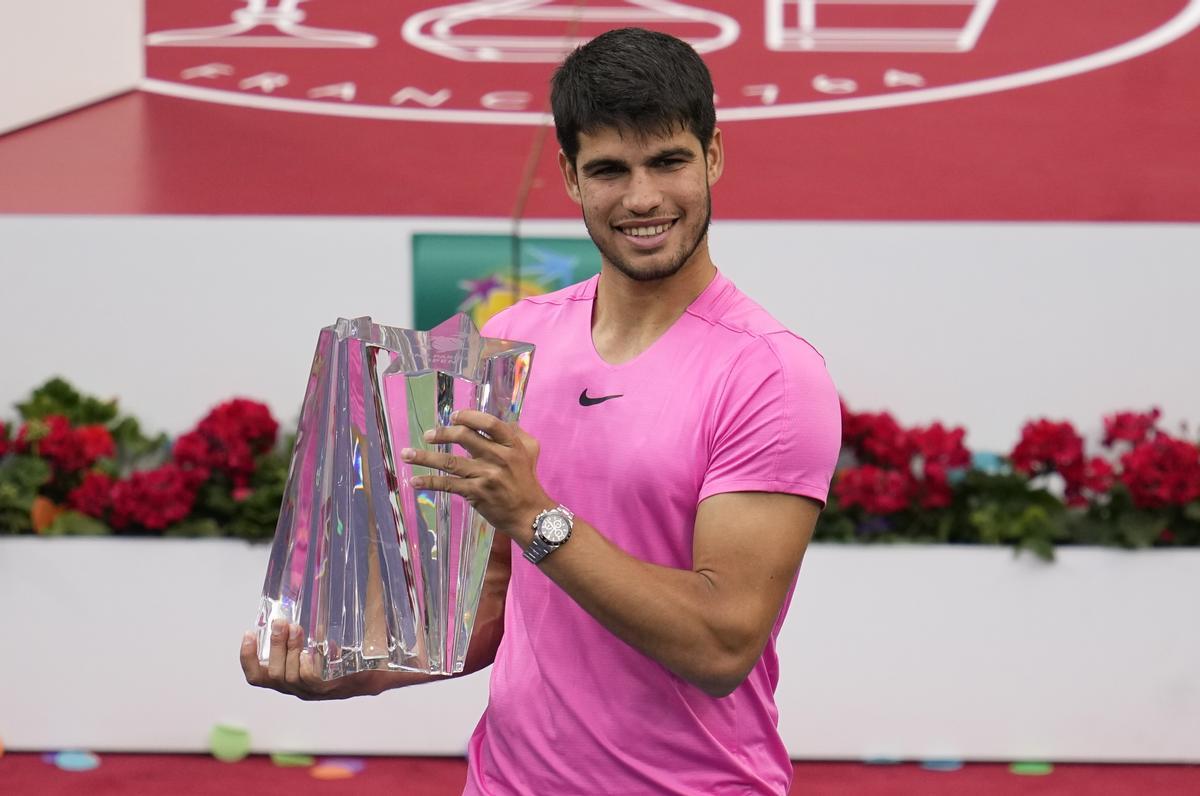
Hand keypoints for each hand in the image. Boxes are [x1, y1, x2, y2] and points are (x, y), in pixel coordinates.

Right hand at [240, 619, 372, 700]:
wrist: (384, 669)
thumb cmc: (351, 654)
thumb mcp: (324, 643)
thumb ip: (309, 630)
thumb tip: (296, 602)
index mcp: (292, 679)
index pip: (258, 676)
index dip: (248, 658)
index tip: (249, 634)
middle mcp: (299, 689)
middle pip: (272, 674)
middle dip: (274, 646)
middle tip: (281, 622)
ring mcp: (314, 691)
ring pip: (289, 675)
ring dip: (289, 649)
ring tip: (296, 628)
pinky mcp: (331, 688)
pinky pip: (309, 678)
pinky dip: (306, 663)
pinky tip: (311, 649)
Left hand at [400, 410, 552, 539]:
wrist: (529, 514)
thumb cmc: (527, 480)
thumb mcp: (530, 450)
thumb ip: (515, 432)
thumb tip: (495, 421)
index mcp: (511, 444)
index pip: (488, 423)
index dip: (468, 416)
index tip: (453, 416)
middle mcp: (498, 457)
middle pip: (465, 437)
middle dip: (442, 433)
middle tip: (428, 435)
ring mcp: (486, 476)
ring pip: (450, 462)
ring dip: (424, 457)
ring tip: (406, 454)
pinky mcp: (476, 493)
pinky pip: (448, 485)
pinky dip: (429, 482)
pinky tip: (414, 481)